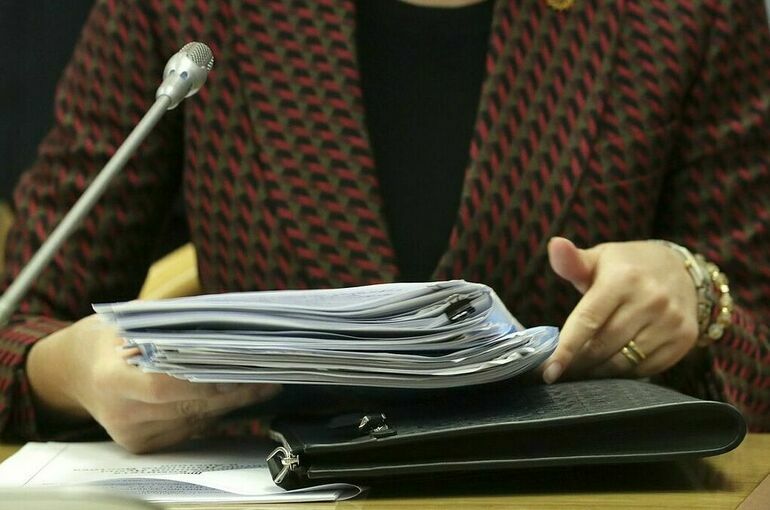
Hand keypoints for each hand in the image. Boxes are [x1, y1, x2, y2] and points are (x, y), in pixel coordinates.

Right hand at [27, 315, 280, 452]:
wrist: (72, 372)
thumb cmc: (106, 339)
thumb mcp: (129, 320)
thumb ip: (171, 324)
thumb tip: (225, 321)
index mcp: (112, 378)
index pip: (166, 386)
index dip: (206, 380)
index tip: (241, 367)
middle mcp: (122, 412)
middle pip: (190, 405)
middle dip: (235, 389)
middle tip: (271, 372)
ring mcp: (133, 433)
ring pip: (197, 419)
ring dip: (233, 402)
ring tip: (265, 381)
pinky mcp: (143, 444)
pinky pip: (190, 428)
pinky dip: (214, 412)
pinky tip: (238, 395)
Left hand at [541, 237, 698, 382]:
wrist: (680, 269)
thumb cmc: (626, 267)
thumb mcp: (599, 259)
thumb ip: (572, 261)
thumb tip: (555, 244)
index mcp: (623, 278)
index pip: (588, 321)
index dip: (566, 348)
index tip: (549, 371)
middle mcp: (650, 299)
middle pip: (603, 346)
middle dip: (578, 362)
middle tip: (561, 370)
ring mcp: (671, 320)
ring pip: (624, 362)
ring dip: (599, 371)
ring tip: (583, 369)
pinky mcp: (684, 338)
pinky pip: (646, 368)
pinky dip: (625, 373)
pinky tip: (612, 365)